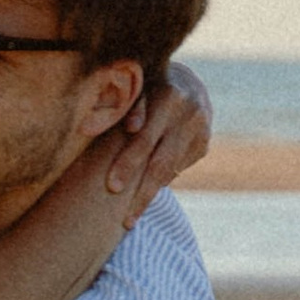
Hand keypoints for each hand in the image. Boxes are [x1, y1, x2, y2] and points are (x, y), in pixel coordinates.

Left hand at [97, 58, 212, 210]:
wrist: (186, 80)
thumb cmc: (143, 84)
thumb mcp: (133, 87)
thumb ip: (120, 107)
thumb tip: (95, 128)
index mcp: (168, 96)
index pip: (145, 138)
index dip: (129, 163)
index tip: (112, 187)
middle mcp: (188, 113)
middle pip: (160, 161)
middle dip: (140, 191)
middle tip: (124, 219)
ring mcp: (200, 129)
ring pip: (171, 170)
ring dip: (149, 195)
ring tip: (129, 218)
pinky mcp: (204, 142)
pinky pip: (179, 167)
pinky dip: (161, 180)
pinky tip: (145, 194)